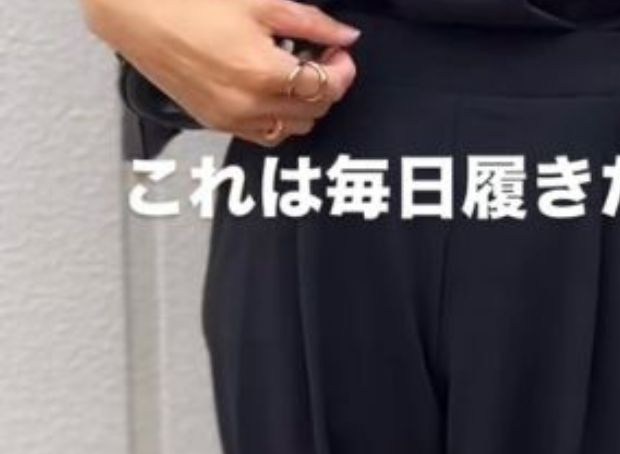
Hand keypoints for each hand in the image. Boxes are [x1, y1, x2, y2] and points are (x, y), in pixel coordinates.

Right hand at [83, 0, 360, 146]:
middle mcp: (250, 105)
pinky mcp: (216, 123)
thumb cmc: (190, 2)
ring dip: (304, 105)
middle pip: (315, 111)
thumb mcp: (259, 3)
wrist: (134, 13)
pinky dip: (278, 118)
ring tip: (294, 73)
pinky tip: (271, 90)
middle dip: (326, 85)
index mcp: (264, 73)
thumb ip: (310, 22)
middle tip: (320, 56)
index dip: (342, 69)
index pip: (327, 87)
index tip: (339, 52)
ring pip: (293, 128)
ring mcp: (232, 119)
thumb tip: (346, 36)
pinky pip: (264, 134)